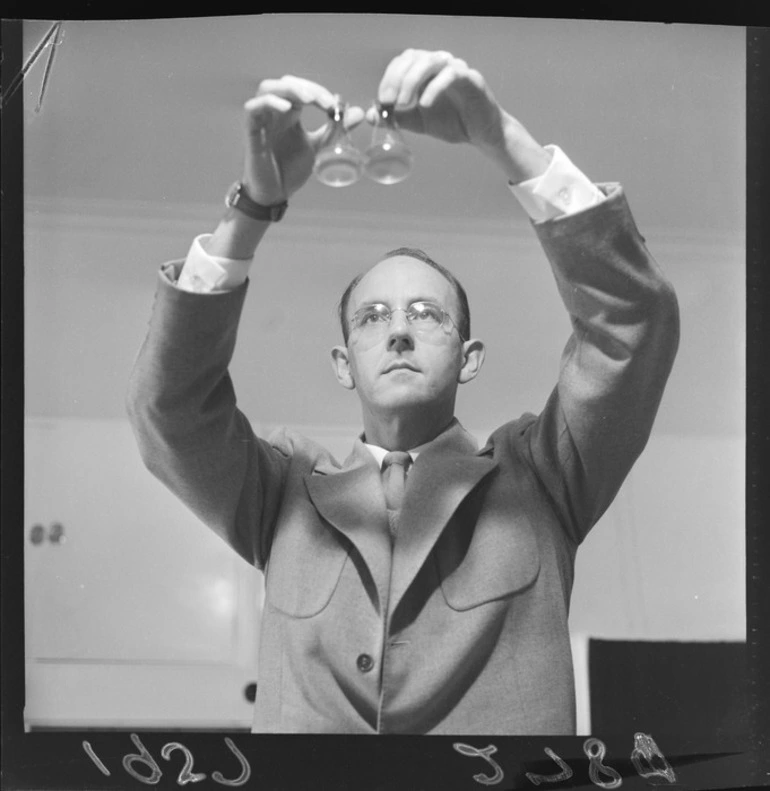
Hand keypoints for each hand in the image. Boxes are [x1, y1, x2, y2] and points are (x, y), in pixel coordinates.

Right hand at [242, 76, 363, 204]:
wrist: (275, 194)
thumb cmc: (291, 169)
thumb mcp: (320, 147)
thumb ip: (336, 130)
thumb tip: (358, 113)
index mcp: (289, 113)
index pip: (302, 89)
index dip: (318, 91)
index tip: (335, 105)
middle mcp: (274, 112)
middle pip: (286, 83)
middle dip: (307, 88)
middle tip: (326, 102)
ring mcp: (261, 120)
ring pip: (267, 88)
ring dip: (289, 89)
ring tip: (308, 99)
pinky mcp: (251, 131)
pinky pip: (253, 108)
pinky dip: (269, 103)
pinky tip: (286, 108)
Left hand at [368, 49, 550, 182]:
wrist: (480, 134)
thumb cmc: (451, 122)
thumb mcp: (417, 122)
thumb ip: (396, 117)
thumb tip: (371, 115)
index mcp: (426, 70)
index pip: (402, 62)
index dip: (389, 78)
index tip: (382, 101)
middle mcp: (440, 63)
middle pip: (413, 57)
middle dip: (396, 78)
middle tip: (388, 101)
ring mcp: (456, 68)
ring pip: (430, 62)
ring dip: (412, 81)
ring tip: (404, 104)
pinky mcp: (471, 79)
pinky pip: (450, 75)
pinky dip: (434, 89)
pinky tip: (425, 105)